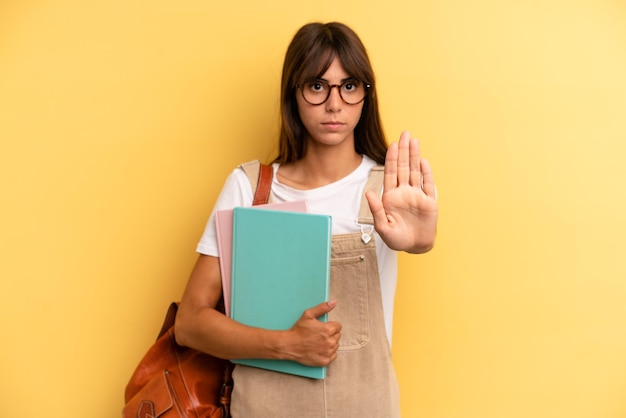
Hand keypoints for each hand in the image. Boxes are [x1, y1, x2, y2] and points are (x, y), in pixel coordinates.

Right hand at [282, 301, 341, 366]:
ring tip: (319, 342)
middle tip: (319, 335)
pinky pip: (333, 355)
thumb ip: (322, 308)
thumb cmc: (298, 330)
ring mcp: (328, 352)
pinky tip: (320, 349)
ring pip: (336, 345)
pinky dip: (328, 353)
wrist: (289, 345)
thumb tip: (333, 302)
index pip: (338, 326)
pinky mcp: (325, 361)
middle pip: (337, 336)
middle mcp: (330, 341)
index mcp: (328, 329)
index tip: (323, 327)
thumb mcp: (308, 315)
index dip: (331, 326)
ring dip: (330, 343)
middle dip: (331, 334)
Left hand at [366, 131, 437, 252]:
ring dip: (415, 156)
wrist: (415, 247)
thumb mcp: (382, 227)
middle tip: (404, 133)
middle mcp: (404, 192)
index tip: (392, 144)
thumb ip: (376, 209)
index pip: (391, 173)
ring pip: (416, 172)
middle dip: (404, 150)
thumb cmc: (396, 238)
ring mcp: (417, 195)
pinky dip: (426, 173)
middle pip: (404, 167)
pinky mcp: (429, 202)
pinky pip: (428, 185)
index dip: (392, 159)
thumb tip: (369, 192)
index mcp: (391, 196)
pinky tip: (423, 161)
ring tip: (414, 140)